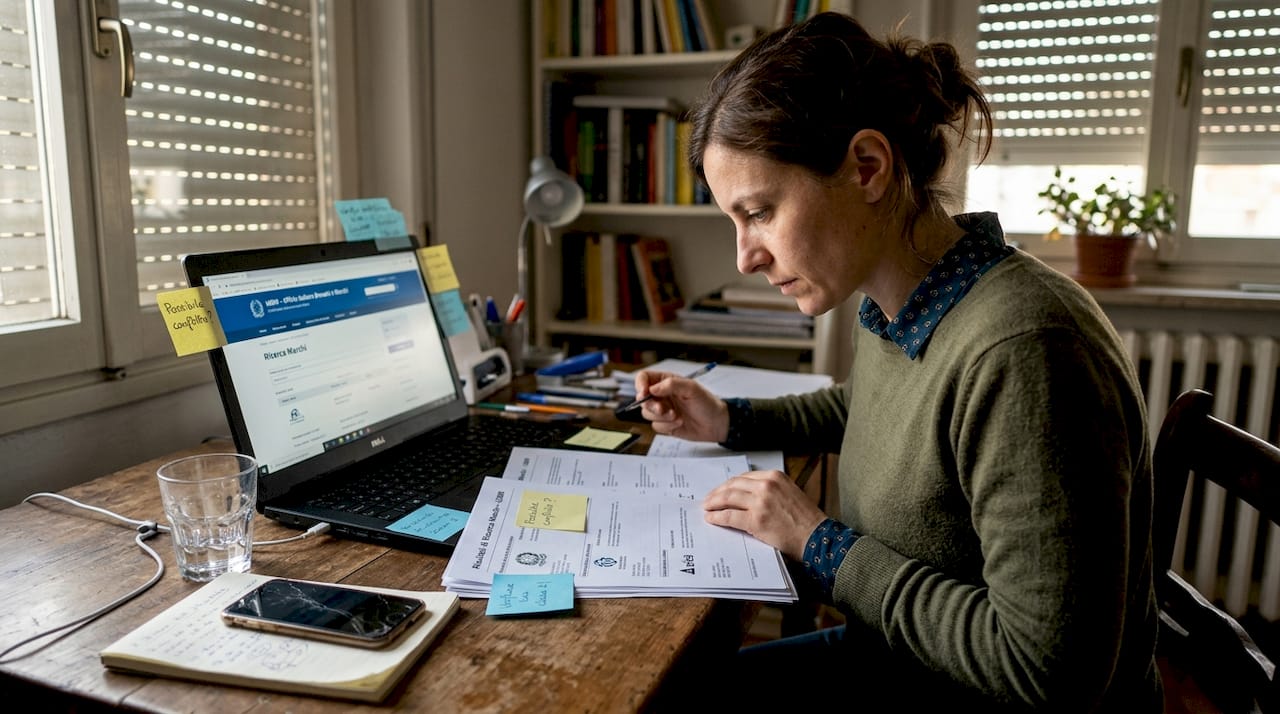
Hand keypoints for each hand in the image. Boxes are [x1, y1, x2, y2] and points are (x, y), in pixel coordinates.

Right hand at [633, 369, 728, 441]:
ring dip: (662, 417)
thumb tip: (652, 389)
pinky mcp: (665, 424)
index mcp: (666, 381)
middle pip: (642, 399)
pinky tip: (680, 423)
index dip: (640, 385)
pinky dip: (667, 426)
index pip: (644, 378)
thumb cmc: (707, 403)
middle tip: (663, 409)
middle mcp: (662, 395)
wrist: (716, 424)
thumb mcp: (691, 389)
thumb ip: (671, 385)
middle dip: (652, 405)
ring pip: (647, 414)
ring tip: (677, 416)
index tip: (644, 393)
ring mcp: (663, 410)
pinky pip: (656, 426)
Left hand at [702, 471, 826, 559]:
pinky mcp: (756, 520)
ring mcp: (760, 502)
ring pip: (728, 498)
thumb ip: (770, 489)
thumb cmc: (805, 519)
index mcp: (775, 476)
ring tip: (706, 508)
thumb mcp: (789, 493)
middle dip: (717, 493)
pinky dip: (717, 517)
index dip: (729, 484)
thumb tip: (747, 494)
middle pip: (733, 485)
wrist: (816, 537)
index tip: (721, 490)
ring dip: (713, 503)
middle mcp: (766, 485)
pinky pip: (729, 516)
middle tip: (708, 500)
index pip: (743, 477)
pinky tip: (711, 519)